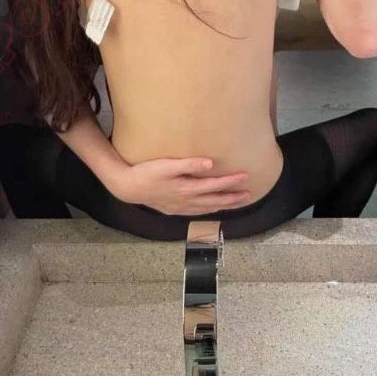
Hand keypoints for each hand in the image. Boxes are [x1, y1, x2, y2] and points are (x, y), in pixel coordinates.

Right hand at [111, 157, 251, 214]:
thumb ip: (189, 164)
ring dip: (223, 206)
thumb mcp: (166, 165)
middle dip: (233, 198)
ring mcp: (180, 208)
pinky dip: (209, 211)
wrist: (127, 187)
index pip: (215, 186)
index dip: (231, 182)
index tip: (245, 176)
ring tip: (237, 203)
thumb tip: (210, 164)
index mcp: (187, 189)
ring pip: (207, 209)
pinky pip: (197, 212)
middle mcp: (187, 201)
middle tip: (249, 194)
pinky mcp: (174, 210)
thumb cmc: (146, 172)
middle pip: (215, 201)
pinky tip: (212, 209)